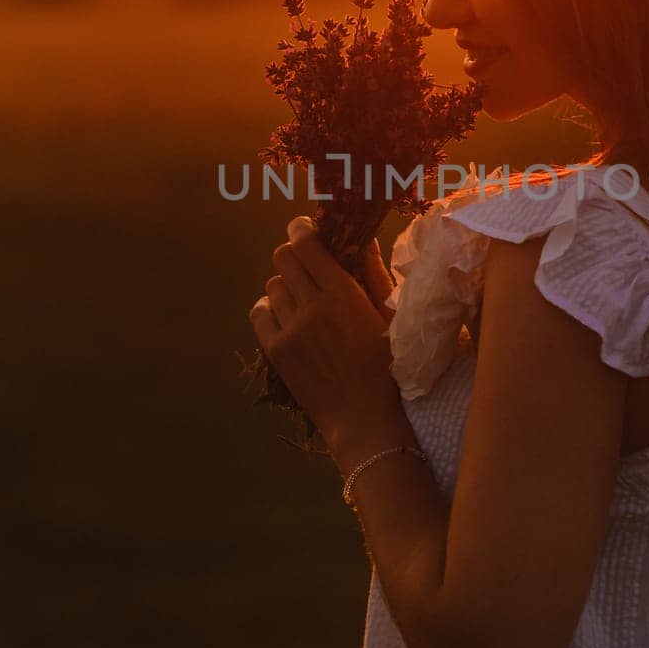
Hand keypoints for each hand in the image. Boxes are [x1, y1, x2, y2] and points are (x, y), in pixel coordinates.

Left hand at [250, 217, 406, 457]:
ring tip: (302, 300)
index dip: (302, 230)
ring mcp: (289, 329)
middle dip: (294, 255)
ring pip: (272, 284)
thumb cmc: (386, 366)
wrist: (363, 417)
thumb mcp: (389, 316)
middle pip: (283, 258)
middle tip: (307, 265)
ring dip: (286, 285)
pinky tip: (286, 317)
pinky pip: (259, 311)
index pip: (306, 243)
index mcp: (342, 293)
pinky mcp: (274, 350)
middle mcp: (311, 306)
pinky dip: (270, 308)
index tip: (306, 230)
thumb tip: (363, 237)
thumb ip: (373, 273)